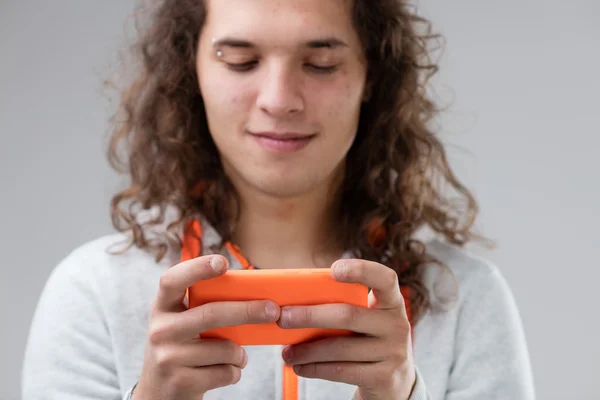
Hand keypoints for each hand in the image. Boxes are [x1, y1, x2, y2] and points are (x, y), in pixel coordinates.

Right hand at [133, 255, 280, 399]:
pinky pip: (225, 372)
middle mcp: (160, 330)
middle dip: (247, 310)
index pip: (172, 280)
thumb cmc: (183, 349)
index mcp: (162, 307)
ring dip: (240, 353)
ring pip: (225, 348)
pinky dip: (235, 371)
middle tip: (273, 310)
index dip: (196, 268)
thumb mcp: (182, 325)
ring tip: (237, 356)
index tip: (222, 262)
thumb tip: (255, 297)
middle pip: (211, 313)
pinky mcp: (181, 382)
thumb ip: (204, 308)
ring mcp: (168, 357)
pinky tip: (226, 371)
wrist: (159, 394)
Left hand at [277, 259, 415, 399]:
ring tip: (286, 352)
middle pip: (349, 315)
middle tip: (284, 317)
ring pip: (340, 348)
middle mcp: (397, 325)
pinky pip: (342, 371)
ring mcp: (393, 353)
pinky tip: (300, 367)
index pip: (385, 278)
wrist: (395, 382)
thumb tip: (295, 302)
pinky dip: (315, 369)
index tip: (334, 269)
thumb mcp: (367, 320)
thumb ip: (345, 307)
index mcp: (392, 302)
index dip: (361, 270)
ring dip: (307, 350)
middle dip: (311, 316)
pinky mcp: (384, 378)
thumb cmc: (368, 340)